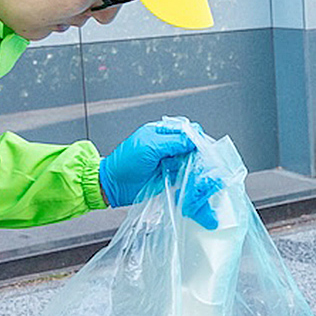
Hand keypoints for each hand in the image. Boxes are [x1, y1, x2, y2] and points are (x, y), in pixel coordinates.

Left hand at [99, 121, 220, 226]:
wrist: (114, 185)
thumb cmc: (125, 162)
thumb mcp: (150, 146)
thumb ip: (173, 142)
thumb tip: (194, 140)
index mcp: (161, 132)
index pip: (187, 130)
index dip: (196, 138)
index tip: (200, 148)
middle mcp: (168, 146)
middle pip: (192, 146)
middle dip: (198, 154)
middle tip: (202, 163)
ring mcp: (169, 161)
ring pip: (191, 161)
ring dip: (196, 168)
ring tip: (200, 175)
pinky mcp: (170, 176)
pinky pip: (186, 175)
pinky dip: (191, 179)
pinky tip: (193, 182)